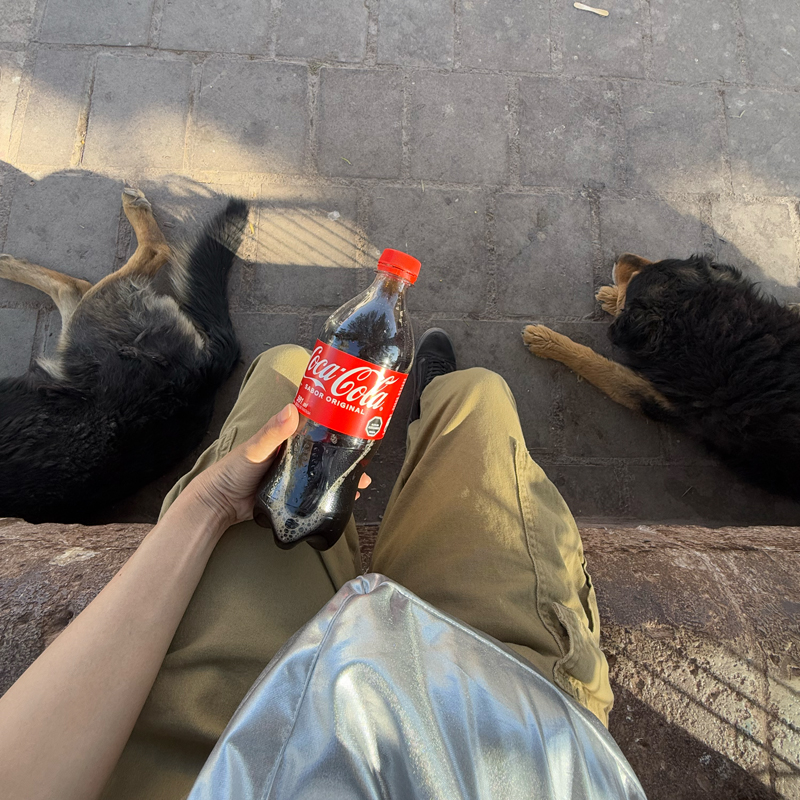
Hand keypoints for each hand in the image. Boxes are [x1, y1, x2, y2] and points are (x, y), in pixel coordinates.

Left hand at [187, 403, 370, 530]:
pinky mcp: (294, 496)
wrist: (219, 504)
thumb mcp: (255, 448)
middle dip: (348, 456)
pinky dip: (333, 495)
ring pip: (325, 474)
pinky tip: (348, 500)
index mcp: (288, 438)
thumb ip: (272, 432)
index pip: (318, 427)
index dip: (339, 427)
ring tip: (363, 483)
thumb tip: (292, 409)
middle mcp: (295, 455)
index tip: (360, 427)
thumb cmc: (234, 470)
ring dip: (344, 477)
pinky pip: (317, 494)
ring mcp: (296, 476)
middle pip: (327, 452)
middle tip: (367, 461)